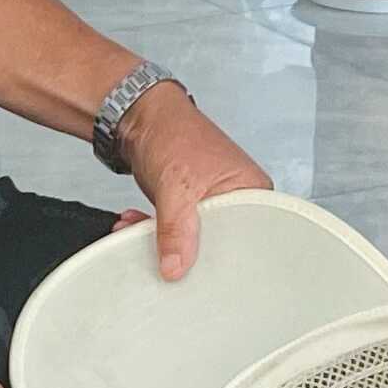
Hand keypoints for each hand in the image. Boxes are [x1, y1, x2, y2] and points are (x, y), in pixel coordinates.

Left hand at [117, 88, 271, 278]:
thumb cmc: (173, 132)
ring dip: (162, 241)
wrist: (139, 117)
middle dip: (184, 251)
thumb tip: (176, 266)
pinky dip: (155, 231)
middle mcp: (237, 199)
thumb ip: (177, 230)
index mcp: (252, 191)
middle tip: (163, 255)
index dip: (222, 259)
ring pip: (192, 240)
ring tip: (139, 233)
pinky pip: (177, 231)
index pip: (248, 239)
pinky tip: (136, 226)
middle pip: (218, 244)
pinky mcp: (190, 208)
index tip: (196, 270)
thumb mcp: (177, 186)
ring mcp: (212, 204)